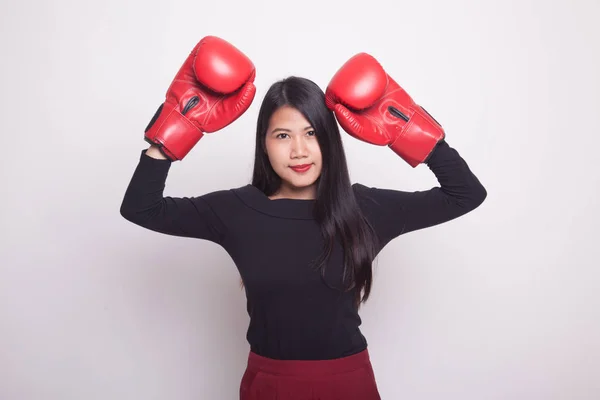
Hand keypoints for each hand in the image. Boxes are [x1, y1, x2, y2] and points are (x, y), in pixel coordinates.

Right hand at [144, 36, 255, 160]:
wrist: (184, 119)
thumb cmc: (206, 120)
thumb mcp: (229, 112)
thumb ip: (242, 101)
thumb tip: (252, 85)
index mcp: (226, 90)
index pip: (238, 76)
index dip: (244, 69)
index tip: (248, 66)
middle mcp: (215, 80)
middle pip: (225, 64)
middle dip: (231, 56)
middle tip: (236, 54)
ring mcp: (202, 74)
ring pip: (211, 57)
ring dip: (218, 49)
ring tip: (224, 47)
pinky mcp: (190, 69)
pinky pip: (196, 55)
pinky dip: (202, 48)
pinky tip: (208, 45)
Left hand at [325, 53, 443, 166]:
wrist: (405, 127)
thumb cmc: (384, 133)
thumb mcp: (364, 131)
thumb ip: (350, 122)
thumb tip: (337, 108)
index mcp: (354, 111)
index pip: (340, 100)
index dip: (333, 95)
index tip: (331, 91)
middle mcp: (362, 100)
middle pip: (348, 87)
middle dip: (341, 81)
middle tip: (338, 77)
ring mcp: (373, 91)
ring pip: (360, 78)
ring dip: (353, 72)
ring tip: (348, 69)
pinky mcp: (384, 84)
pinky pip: (376, 73)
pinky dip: (369, 67)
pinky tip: (363, 64)